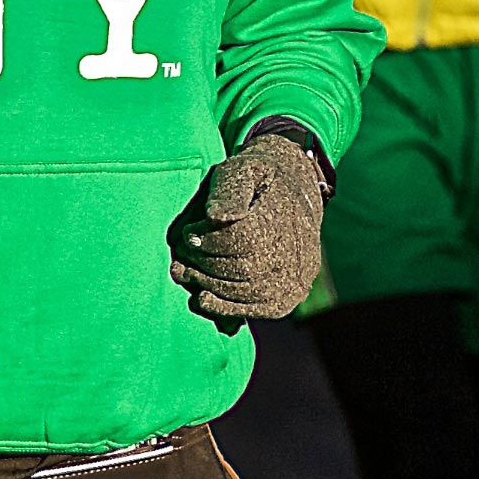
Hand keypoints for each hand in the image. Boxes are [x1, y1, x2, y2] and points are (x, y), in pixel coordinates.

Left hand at [168, 127, 326, 321]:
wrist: (297, 193)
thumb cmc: (259, 180)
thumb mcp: (243, 169)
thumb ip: (228, 191)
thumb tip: (215, 217)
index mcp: (279, 218)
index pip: (234, 240)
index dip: (204, 240)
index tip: (188, 233)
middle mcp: (291, 252)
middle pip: (235, 268)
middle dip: (201, 264)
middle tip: (182, 256)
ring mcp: (293, 277)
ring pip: (241, 291)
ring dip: (207, 284)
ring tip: (188, 272)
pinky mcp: (289, 295)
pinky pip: (254, 309)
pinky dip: (224, 307)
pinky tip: (203, 298)